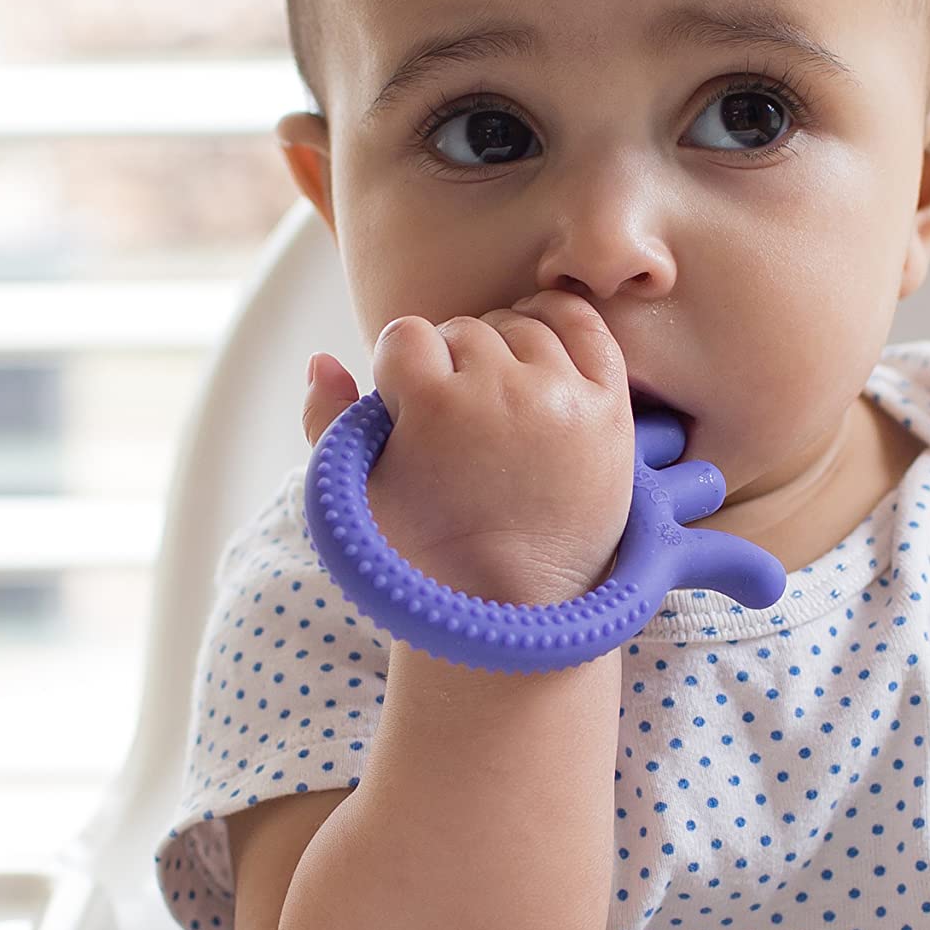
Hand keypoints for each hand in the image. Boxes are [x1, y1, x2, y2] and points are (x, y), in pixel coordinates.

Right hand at [301, 289, 635, 607]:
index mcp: (433, 406)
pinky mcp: (608, 410)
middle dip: (452, 366)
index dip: (400, 372)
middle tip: (458, 421)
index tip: (410, 409)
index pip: (405, 336)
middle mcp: (500, 391)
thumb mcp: (358, 494)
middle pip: (465, 330)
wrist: (516, 604)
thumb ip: (326, 420)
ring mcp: (561, 397)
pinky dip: (560, 325)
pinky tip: (541, 352)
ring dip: (504, 351)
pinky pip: (586, 327)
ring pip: (523, 325)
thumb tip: (321, 358)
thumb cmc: (429, 552)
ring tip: (497, 401)